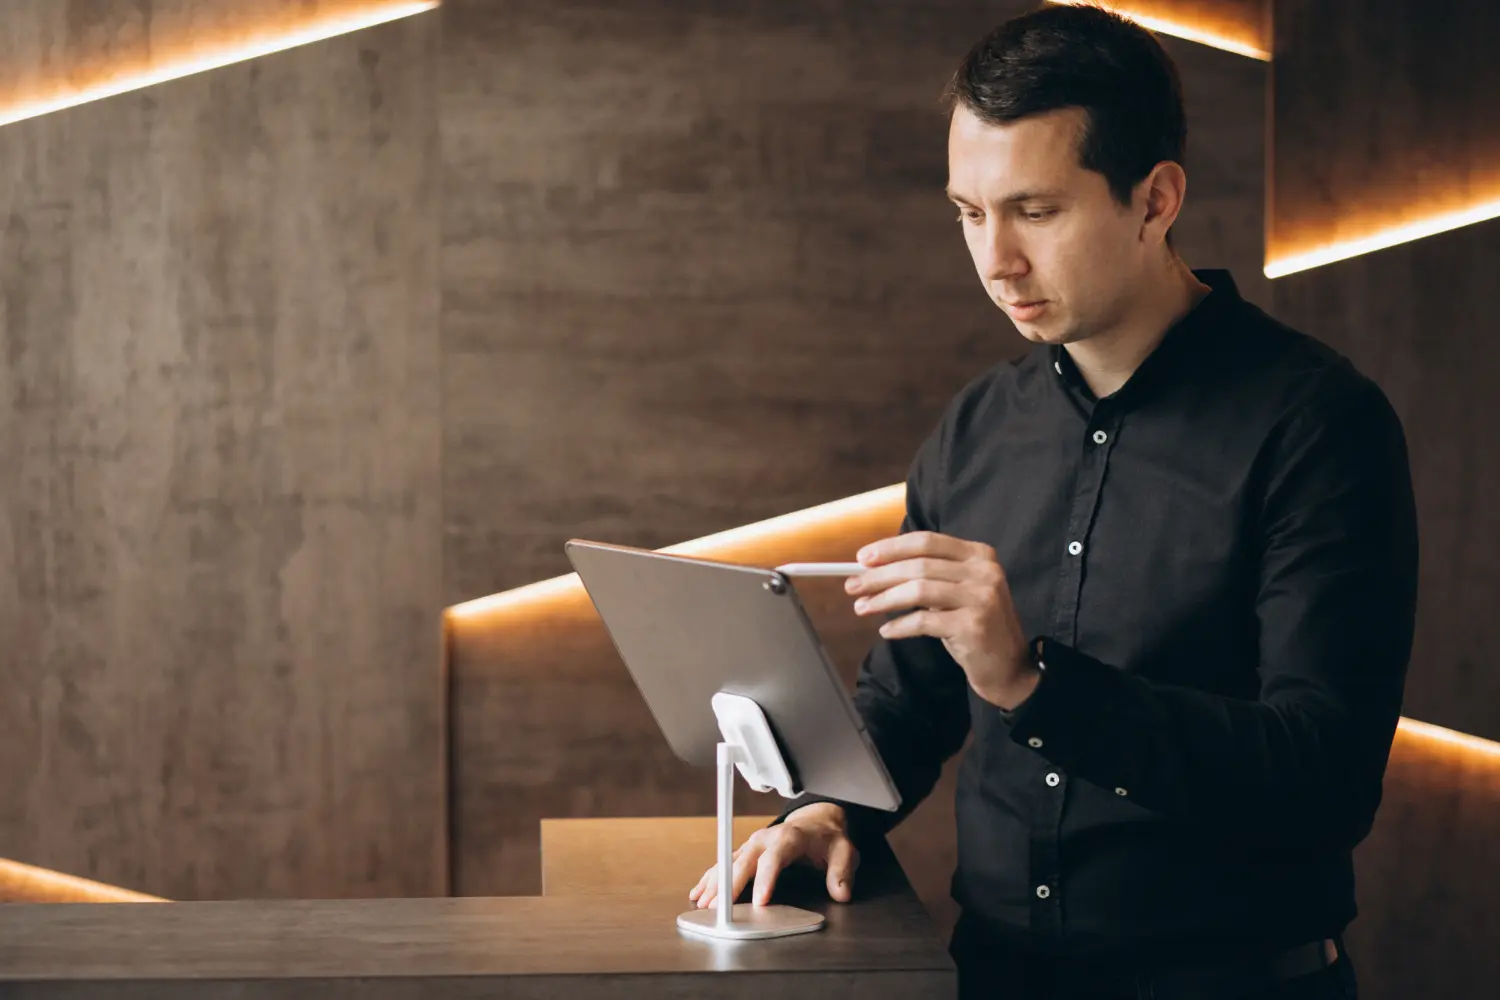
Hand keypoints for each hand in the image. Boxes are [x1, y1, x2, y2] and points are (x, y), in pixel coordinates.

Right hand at [687, 802, 857, 908]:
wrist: (816, 822)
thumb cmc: (828, 838)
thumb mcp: (844, 851)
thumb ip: (842, 872)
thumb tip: (841, 893)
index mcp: (790, 837)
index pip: (775, 858)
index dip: (766, 879)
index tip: (760, 901)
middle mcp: (767, 838)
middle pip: (745, 861)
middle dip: (731, 884)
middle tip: (719, 908)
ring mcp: (753, 844)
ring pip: (730, 862)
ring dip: (716, 883)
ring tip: (703, 903)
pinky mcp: (747, 851)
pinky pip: (725, 863)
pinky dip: (711, 878)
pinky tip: (699, 891)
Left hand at [847, 531, 1039, 708]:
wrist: (1010, 667)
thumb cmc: (974, 625)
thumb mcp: (958, 592)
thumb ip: (928, 576)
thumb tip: (874, 568)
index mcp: (979, 554)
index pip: (926, 541)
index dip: (891, 547)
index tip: (861, 558)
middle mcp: (984, 572)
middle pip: (919, 565)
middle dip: (879, 575)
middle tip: (852, 586)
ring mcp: (981, 599)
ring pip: (918, 591)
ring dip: (883, 600)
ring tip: (861, 608)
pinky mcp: (974, 627)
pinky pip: (924, 621)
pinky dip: (899, 626)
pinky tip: (886, 630)